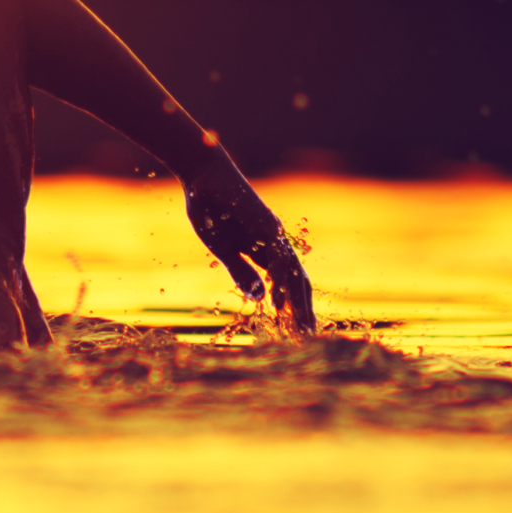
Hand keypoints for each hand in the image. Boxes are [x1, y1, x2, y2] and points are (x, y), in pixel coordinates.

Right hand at [181, 160, 315, 335]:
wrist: (203, 175)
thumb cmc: (210, 209)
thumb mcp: (223, 249)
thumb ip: (240, 271)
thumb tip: (257, 298)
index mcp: (266, 248)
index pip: (287, 282)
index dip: (293, 305)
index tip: (295, 329)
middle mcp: (276, 242)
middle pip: (298, 281)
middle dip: (303, 310)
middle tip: (308, 337)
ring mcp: (274, 234)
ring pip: (293, 274)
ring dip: (298, 304)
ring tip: (300, 329)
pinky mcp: (265, 227)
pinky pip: (277, 261)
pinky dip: (280, 284)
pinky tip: (279, 304)